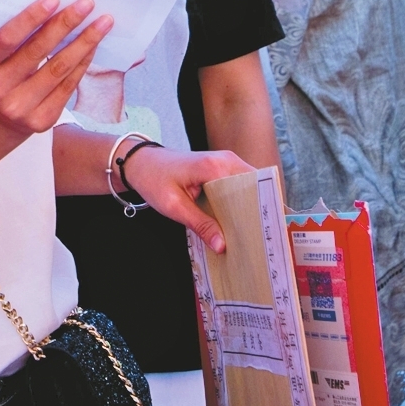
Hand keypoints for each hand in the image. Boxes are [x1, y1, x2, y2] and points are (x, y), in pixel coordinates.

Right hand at [0, 0, 110, 138]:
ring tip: (103, 22)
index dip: (31, 18)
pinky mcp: (41, 120)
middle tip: (87, 3)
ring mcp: (19, 108)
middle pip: (37, 51)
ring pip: (59, 68)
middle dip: (65, 24)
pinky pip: (68, 85)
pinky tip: (93, 45)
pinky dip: (83, 62)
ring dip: (85, 42)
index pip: (6, 39)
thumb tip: (55, 7)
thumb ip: (13, 37)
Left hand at [120, 145, 247, 254]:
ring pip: (248, 188)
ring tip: (250, 235)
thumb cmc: (153, 179)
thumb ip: (200, 225)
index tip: (263, 233)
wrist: (141, 162)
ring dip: (248, 209)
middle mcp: (225, 160)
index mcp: (215, 166)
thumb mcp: (174, 207)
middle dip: (256, 212)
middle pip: (253, 189)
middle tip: (258, 239)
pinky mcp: (221, 168)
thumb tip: (222, 245)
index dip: (258, 211)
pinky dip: (238, 204)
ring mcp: (225, 162)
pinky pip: (237, 187)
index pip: (250, 189)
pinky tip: (235, 223)